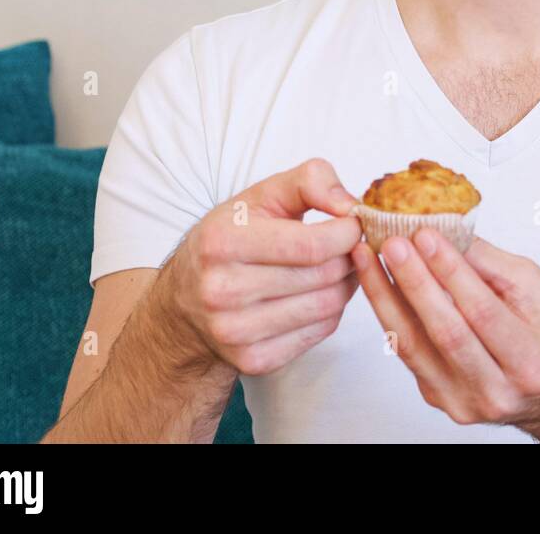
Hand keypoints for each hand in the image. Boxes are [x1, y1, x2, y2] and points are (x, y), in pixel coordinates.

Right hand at [165, 158, 361, 375]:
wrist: (186, 299)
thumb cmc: (232, 237)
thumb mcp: (262, 194)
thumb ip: (311, 180)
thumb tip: (351, 205)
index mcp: (223, 242)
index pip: (312, 245)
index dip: (348, 232)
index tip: (354, 224)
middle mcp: (222, 290)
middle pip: (323, 276)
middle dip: (349, 256)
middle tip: (351, 245)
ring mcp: (235, 331)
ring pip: (327, 306)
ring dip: (346, 283)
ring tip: (339, 266)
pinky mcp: (252, 360)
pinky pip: (320, 332)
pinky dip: (332, 310)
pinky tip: (320, 292)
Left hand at [351, 227, 539, 437]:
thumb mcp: (536, 291)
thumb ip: (490, 264)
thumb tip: (445, 230)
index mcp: (530, 364)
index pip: (482, 312)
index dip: (452, 272)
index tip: (427, 235)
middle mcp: (496, 392)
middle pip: (445, 332)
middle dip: (414, 281)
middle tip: (392, 242)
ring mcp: (463, 402)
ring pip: (415, 345)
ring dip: (386, 296)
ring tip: (368, 258)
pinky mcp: (438, 398)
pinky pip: (408, 352)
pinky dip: (390, 313)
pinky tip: (377, 283)